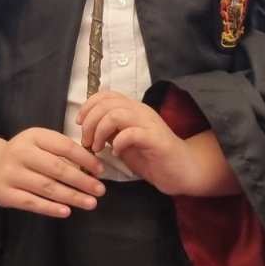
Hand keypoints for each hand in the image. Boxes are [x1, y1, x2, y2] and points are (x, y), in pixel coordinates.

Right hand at [0, 128, 103, 217]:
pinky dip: (50, 208)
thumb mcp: (39, 143)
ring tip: (90, 203)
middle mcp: (20, 152)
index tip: (100, 170)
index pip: (64, 146)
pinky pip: (31, 202)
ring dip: (72, 196)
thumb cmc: (25, 155)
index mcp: (33, 136)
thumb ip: (61, 151)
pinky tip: (67, 212)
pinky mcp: (5, 194)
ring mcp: (11, 174)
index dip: (85, 159)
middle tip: (100, 190)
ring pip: (47, 187)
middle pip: (57, 168)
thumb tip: (92, 168)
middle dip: (82, 181)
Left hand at [77, 90, 235, 195]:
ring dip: (100, 131)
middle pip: (107, 103)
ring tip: (99, 148)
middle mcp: (141, 111)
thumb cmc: (153, 158)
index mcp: (133, 110)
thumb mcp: (125, 142)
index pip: (106, 94)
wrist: (183, 170)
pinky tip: (117, 154)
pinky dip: (118, 143)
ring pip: (116, 114)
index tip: (81, 124)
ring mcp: (149, 123)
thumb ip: (110, 132)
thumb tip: (90, 128)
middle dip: (90, 121)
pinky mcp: (155, 139)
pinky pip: (131, 133)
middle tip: (87, 141)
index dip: (88, 106)